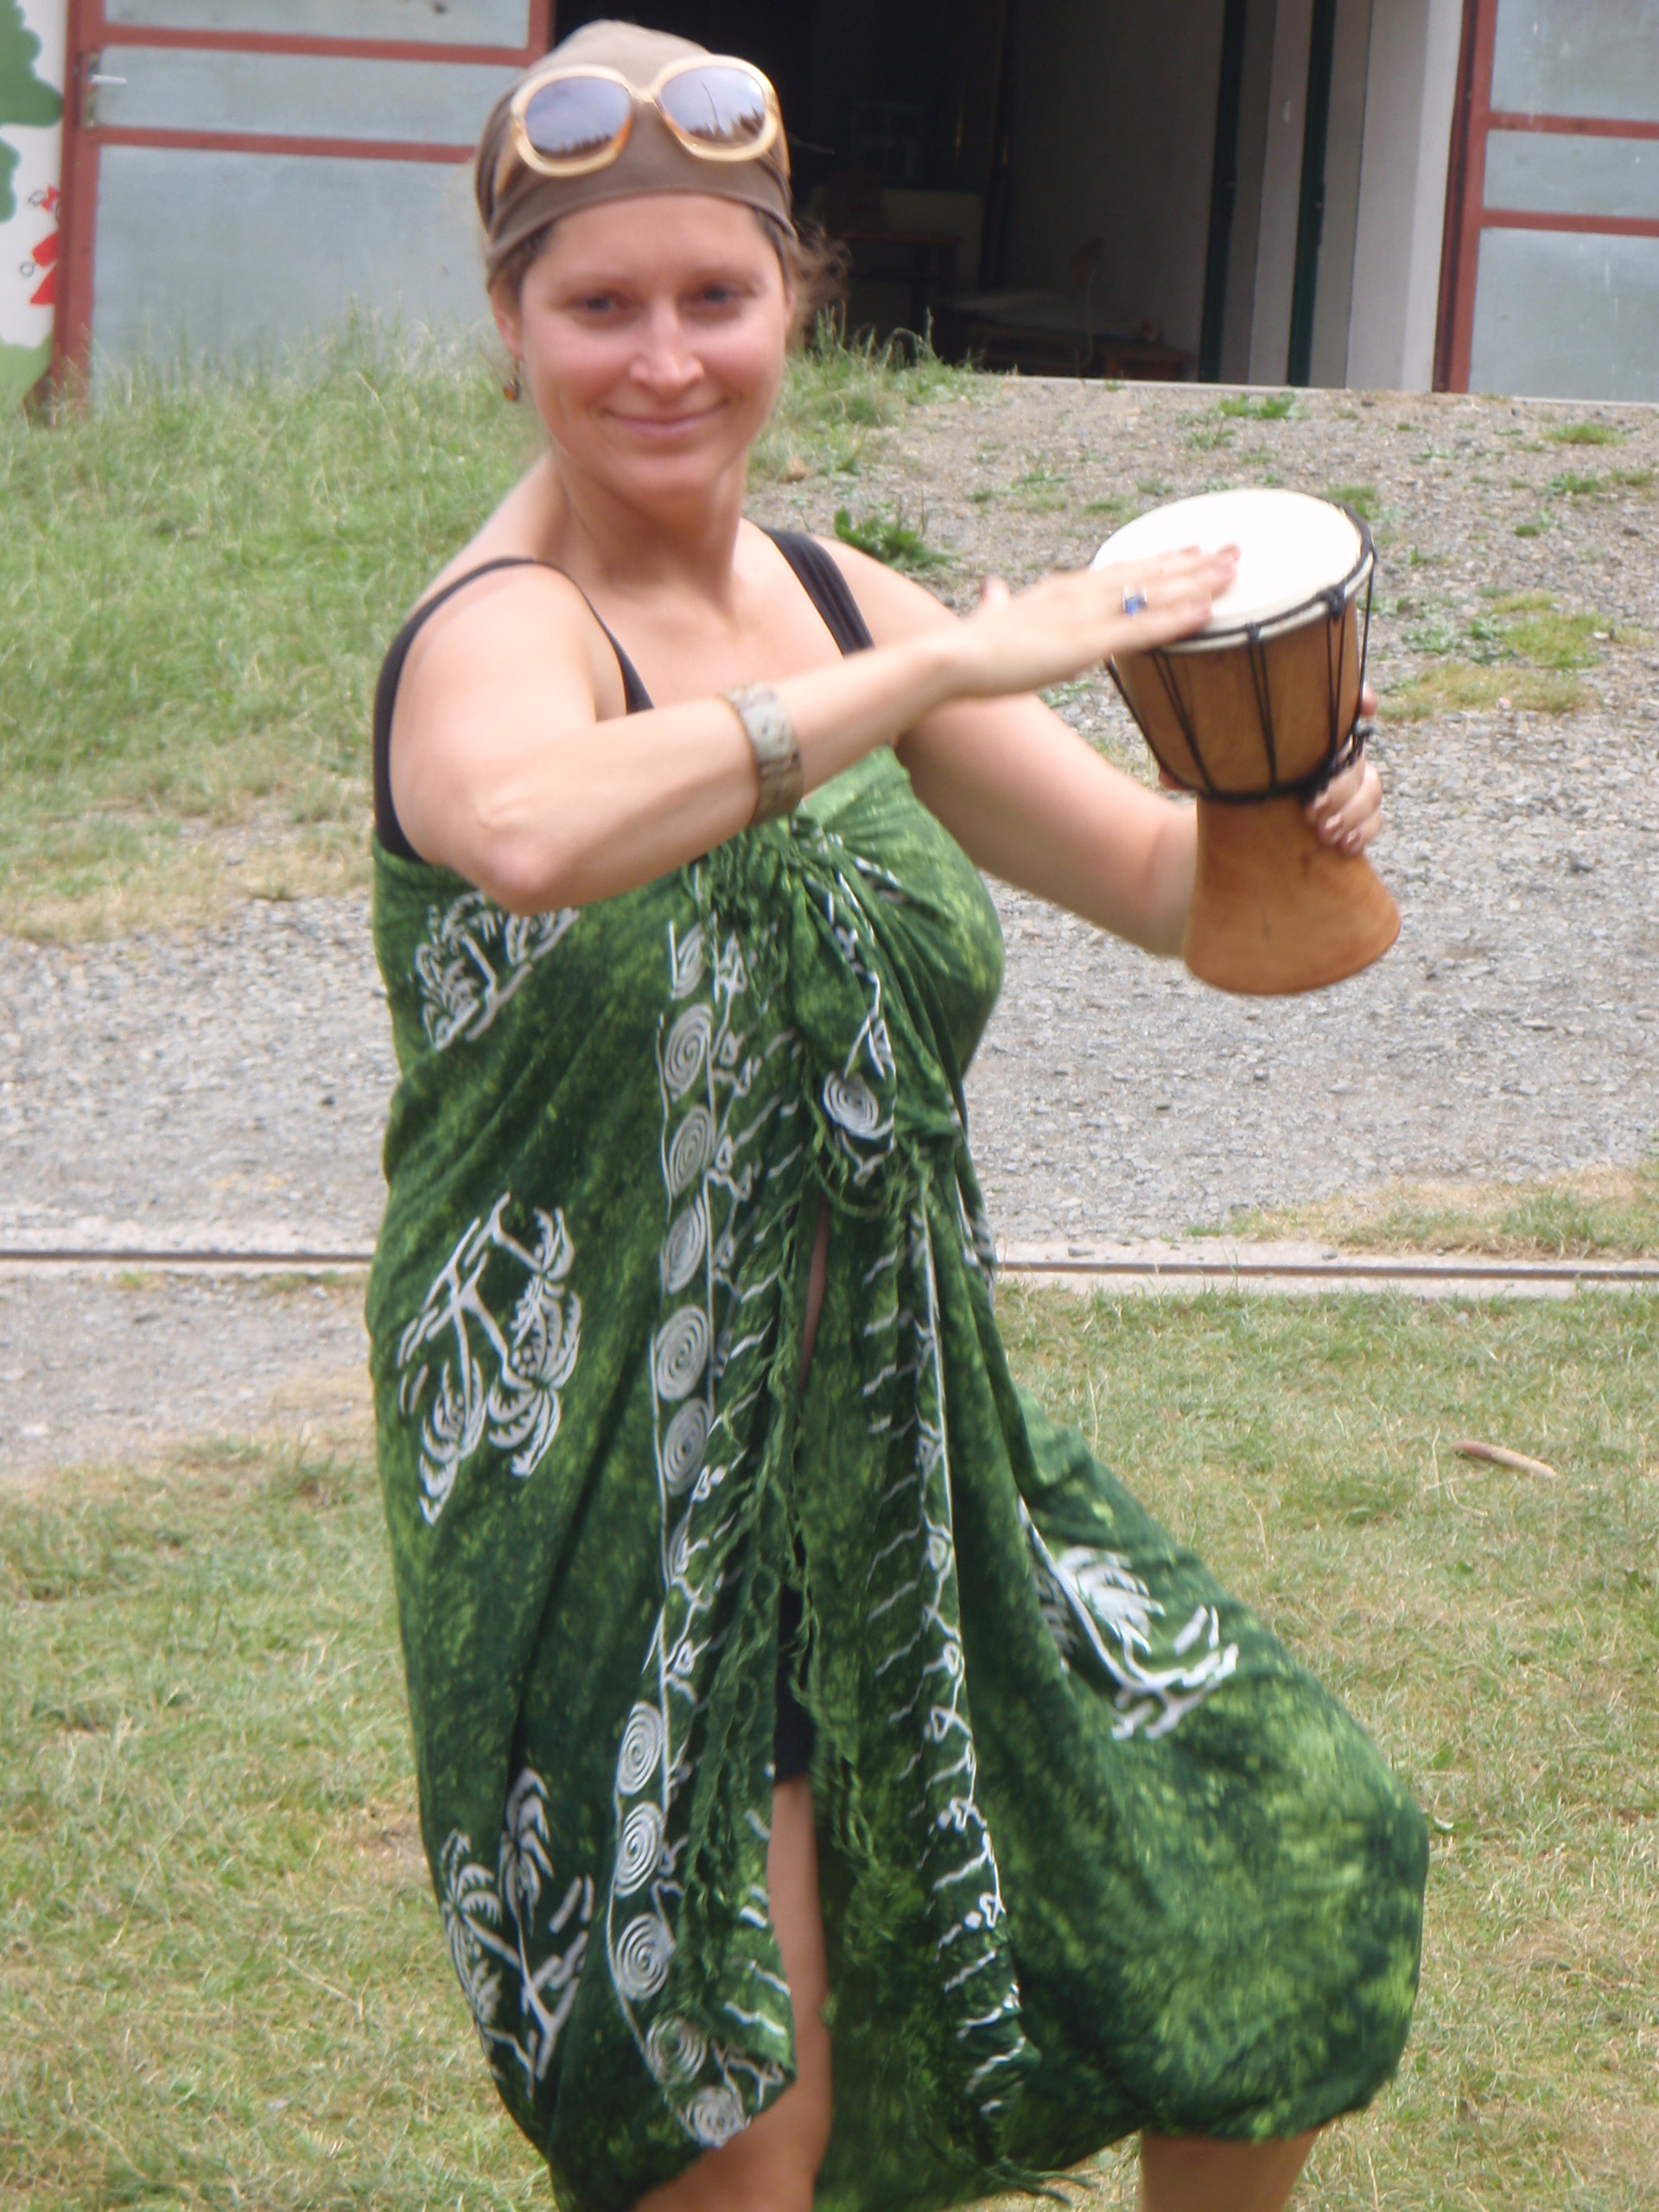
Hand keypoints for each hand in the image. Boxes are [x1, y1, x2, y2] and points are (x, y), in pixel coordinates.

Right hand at [955, 545, 1237, 701]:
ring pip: (1152, 594)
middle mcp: (1080, 594)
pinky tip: (1205, 612)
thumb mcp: (991, 617)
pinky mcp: (1084, 645)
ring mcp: (1085, 617)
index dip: (1162, 560)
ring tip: (1235, 571)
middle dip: (1194, 563)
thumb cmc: (969, 647)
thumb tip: (993, 588)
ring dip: (1196, 583)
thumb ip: (999, 603)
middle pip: (1148, 572)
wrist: (951, 658)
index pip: (1124, 568)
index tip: (1194, 550)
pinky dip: (1175, 619)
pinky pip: (1140, 630)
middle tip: (1236, 550)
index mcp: (1063, 590)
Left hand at [1153, 681, 1384, 854]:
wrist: (1240, 832)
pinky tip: (1343, 846)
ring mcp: (1346, 784)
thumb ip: (1195, 771)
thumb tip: (1166, 775)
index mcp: (1303, 731)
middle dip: (1341, 781)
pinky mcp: (1351, 816)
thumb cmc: (1230, 788)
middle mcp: (1330, 753)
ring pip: (1372, 787)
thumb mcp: (1211, 775)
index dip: (1360, 697)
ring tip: (1322, 832)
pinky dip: (1364, 831)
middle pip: (1357, 754)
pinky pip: (1374, 819)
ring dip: (1351, 809)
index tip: (1365, 705)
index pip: (1340, 702)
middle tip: (1310, 808)